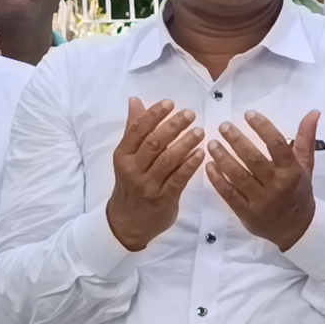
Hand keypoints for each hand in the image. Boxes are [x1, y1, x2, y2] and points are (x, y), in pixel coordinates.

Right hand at [105, 98, 205, 251]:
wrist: (127, 222)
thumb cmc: (130, 183)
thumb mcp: (127, 157)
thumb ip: (134, 129)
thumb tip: (135, 101)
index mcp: (122, 155)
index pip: (137, 130)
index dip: (154, 115)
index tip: (170, 103)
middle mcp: (133, 169)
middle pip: (154, 143)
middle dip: (173, 126)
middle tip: (190, 114)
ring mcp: (148, 184)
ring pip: (168, 160)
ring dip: (185, 143)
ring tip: (200, 131)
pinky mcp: (164, 198)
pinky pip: (179, 178)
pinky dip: (191, 164)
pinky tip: (201, 153)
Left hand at [205, 110, 319, 251]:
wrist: (297, 228)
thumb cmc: (299, 191)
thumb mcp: (305, 165)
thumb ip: (306, 138)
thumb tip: (313, 112)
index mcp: (292, 171)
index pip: (277, 145)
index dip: (263, 127)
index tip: (249, 114)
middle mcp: (276, 184)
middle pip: (253, 159)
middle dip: (236, 140)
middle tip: (224, 126)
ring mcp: (260, 200)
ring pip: (238, 175)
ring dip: (223, 158)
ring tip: (212, 143)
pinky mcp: (246, 212)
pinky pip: (228, 193)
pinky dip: (217, 179)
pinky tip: (209, 165)